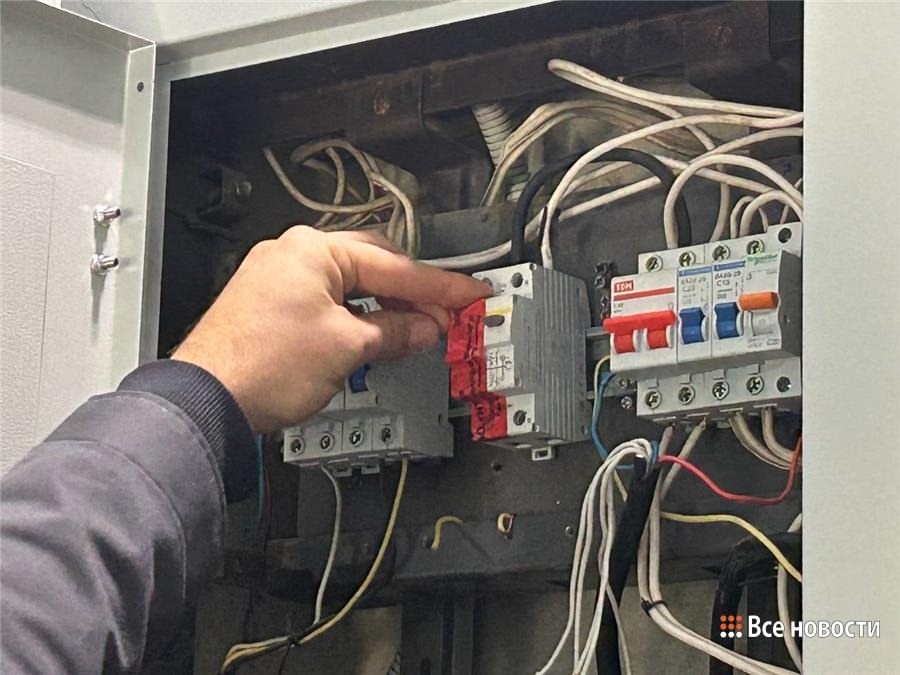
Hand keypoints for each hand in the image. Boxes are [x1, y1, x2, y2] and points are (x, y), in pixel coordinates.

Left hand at [172, 226, 490, 431]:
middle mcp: (293, 254)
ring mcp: (278, 278)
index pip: (395, 267)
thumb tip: (424, 328)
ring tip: (416, 331)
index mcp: (313, 249)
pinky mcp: (270, 304)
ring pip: (351, 285)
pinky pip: (328, 300)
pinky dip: (356, 316)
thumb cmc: (259, 368)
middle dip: (413, 293)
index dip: (440, 287)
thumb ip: (396, 332)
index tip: (470, 294)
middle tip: (447, 314)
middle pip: (374, 266)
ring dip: (385, 307)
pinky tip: (376, 334)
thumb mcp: (347, 348)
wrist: (206, 401)